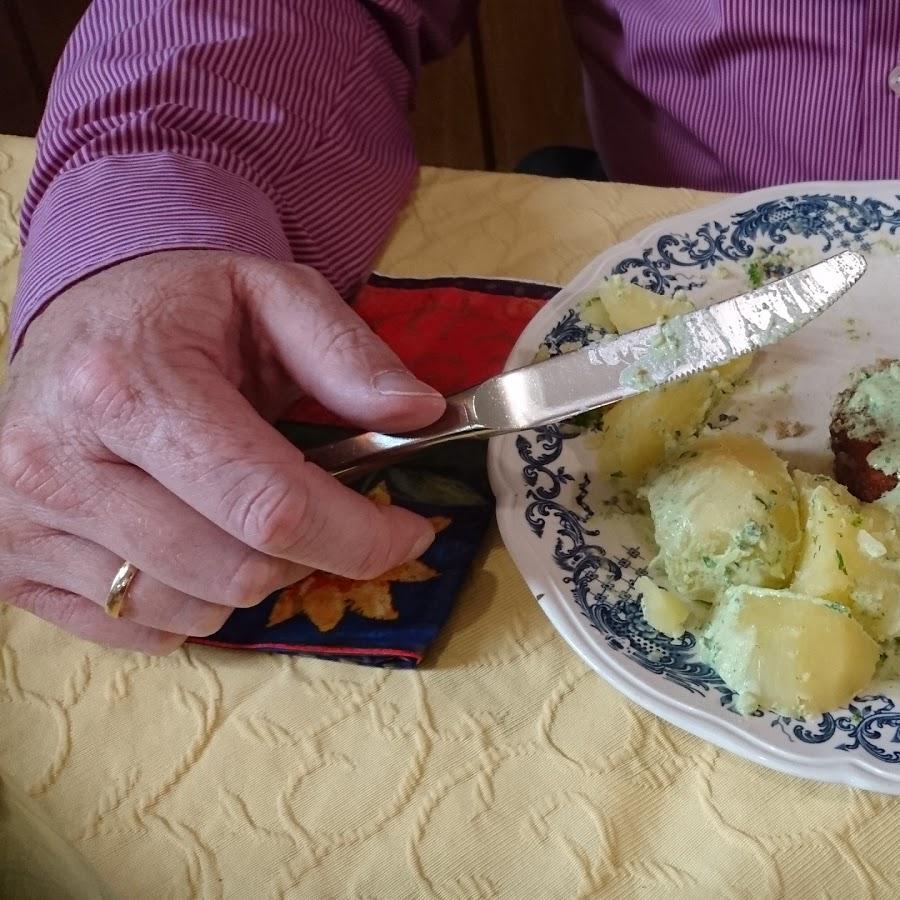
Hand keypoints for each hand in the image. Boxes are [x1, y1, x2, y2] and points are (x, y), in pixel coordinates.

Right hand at [0, 250, 444, 652]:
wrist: (78, 316)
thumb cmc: (180, 307)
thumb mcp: (274, 296)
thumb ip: (350, 356)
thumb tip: (422, 414)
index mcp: (128, 384)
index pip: (267, 505)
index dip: (358, 537)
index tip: (407, 534)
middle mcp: (57, 460)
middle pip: (233, 571)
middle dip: (309, 556)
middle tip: (323, 514)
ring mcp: (22, 521)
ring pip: (187, 611)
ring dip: (248, 578)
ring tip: (245, 515)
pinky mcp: (10, 563)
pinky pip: (133, 630)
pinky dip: (187, 602)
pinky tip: (189, 540)